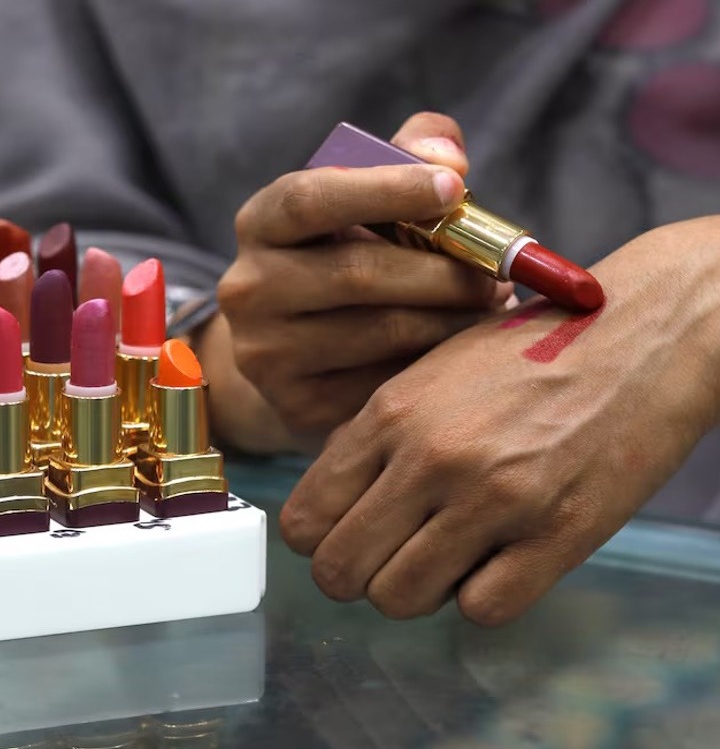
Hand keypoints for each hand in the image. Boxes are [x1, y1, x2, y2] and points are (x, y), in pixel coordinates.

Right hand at [217, 112, 511, 451]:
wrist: (294, 348)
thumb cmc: (347, 253)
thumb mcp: (366, 197)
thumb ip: (409, 155)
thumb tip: (450, 158)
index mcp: (260, 223)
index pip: (309, 199)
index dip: (385, 190)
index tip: (455, 187)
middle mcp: (247, 287)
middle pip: (357, 273)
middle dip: (442, 271)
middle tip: (497, 272)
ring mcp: (265, 352)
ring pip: (379, 331)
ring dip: (450, 320)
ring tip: (488, 308)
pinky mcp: (296, 404)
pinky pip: (384, 384)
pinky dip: (432, 365)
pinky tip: (456, 352)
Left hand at [279, 216, 719, 624]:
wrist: (643, 336)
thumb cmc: (530, 353)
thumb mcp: (430, 373)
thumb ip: (372, 438)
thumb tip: (326, 508)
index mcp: (390, 413)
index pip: (303, 520)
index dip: (319, 541)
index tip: (346, 536)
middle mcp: (431, 456)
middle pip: (340, 572)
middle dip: (358, 576)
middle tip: (391, 558)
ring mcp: (495, 498)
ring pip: (400, 600)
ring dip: (418, 590)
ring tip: (449, 555)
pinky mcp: (558, 534)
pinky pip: (481, 609)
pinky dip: (483, 596)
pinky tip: (501, 558)